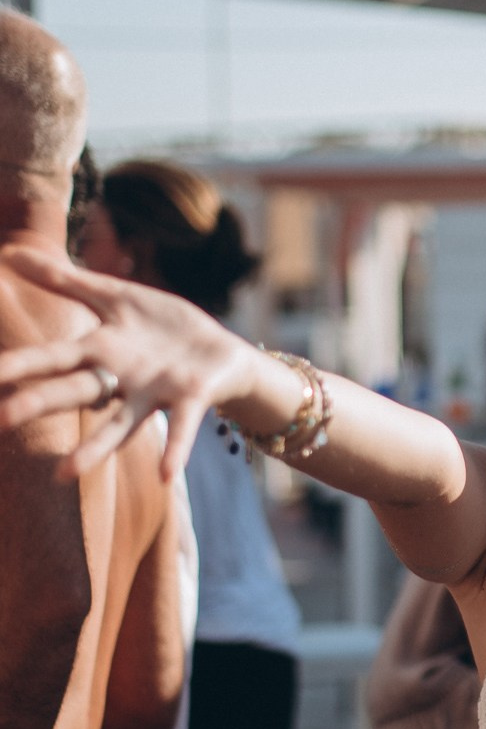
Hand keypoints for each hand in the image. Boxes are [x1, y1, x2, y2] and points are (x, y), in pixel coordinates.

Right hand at [0, 247, 253, 479]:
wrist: (221, 353)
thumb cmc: (163, 328)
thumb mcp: (114, 297)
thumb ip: (67, 281)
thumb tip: (14, 253)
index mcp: (102, 351)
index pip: (52, 357)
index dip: (19, 365)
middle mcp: (122, 379)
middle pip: (75, 390)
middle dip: (41, 402)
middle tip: (4, 418)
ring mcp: (155, 394)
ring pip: (119, 424)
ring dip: (94, 449)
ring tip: (67, 473)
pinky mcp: (191, 398)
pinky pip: (181, 428)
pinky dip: (173, 449)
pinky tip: (164, 475)